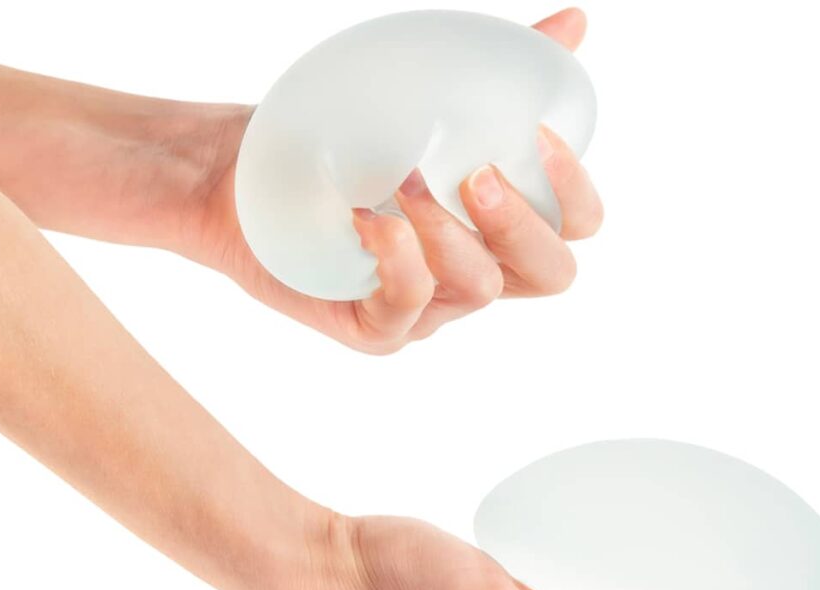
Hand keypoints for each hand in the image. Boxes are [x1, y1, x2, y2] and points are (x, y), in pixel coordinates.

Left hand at [0, 9, 600, 354]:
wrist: (244, 167)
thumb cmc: (337, 133)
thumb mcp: (423, 92)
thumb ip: (500, 68)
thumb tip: (575, 24)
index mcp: (499, 221)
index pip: (575, 227)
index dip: (575, 192)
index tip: (537, 138)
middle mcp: (474, 268)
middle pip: (550, 274)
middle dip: (521, 222)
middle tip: (473, 174)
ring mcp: (429, 306)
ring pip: (479, 288)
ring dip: (445, 229)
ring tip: (398, 181)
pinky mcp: (376, 328)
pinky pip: (408, 310)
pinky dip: (397, 259)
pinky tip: (366, 218)